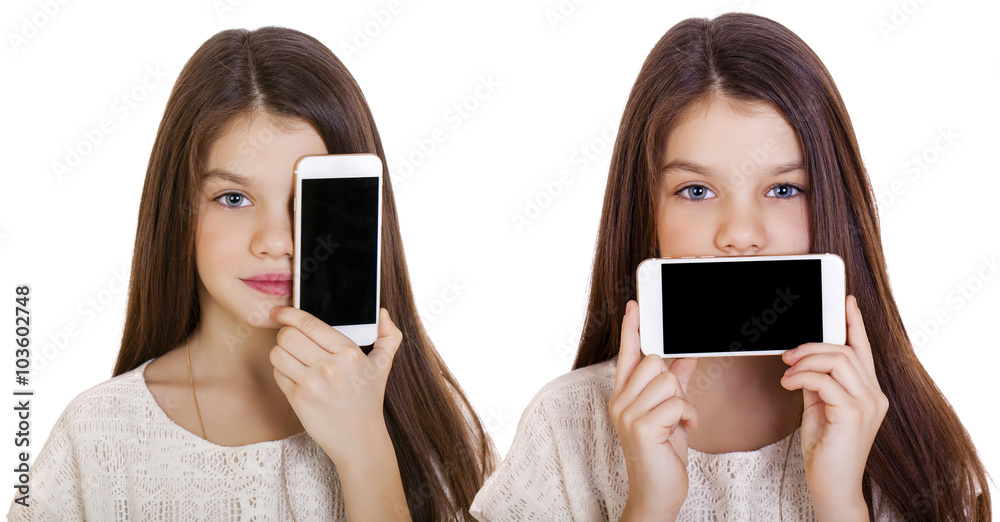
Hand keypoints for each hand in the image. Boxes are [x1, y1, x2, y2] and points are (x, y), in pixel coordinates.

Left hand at [268, 306, 402, 466]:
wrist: (359, 440)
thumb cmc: (368, 401)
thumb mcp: (383, 367)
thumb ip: (389, 337)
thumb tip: (384, 313)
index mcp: (348, 352)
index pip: (308, 323)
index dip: (288, 313)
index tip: (279, 311)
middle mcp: (329, 366)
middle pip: (287, 335)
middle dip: (284, 334)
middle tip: (290, 339)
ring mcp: (311, 383)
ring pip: (277, 353)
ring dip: (280, 352)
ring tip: (292, 357)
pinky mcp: (298, 400)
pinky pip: (277, 374)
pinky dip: (282, 371)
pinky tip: (294, 376)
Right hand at [610, 300, 698, 519]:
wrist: (657, 492)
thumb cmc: (663, 453)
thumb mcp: (670, 413)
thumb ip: (674, 383)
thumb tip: (686, 357)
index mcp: (623, 394)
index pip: (627, 353)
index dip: (632, 328)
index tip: (635, 305)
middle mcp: (619, 401)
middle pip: (655, 362)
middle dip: (674, 382)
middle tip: (675, 408)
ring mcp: (627, 414)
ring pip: (667, 380)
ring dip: (683, 401)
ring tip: (679, 422)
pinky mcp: (641, 427)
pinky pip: (676, 402)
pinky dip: (689, 416)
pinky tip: (686, 430)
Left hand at [780, 295, 887, 513]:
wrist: (831, 483)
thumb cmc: (826, 449)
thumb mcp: (820, 407)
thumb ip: (818, 382)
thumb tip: (804, 362)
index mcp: (869, 392)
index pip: (863, 350)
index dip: (855, 323)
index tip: (847, 302)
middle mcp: (874, 395)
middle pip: (844, 351)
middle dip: (811, 346)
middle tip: (788, 355)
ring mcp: (867, 404)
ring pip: (836, 360)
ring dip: (805, 361)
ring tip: (787, 372)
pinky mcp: (853, 414)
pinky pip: (824, 381)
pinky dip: (802, 377)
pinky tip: (788, 384)